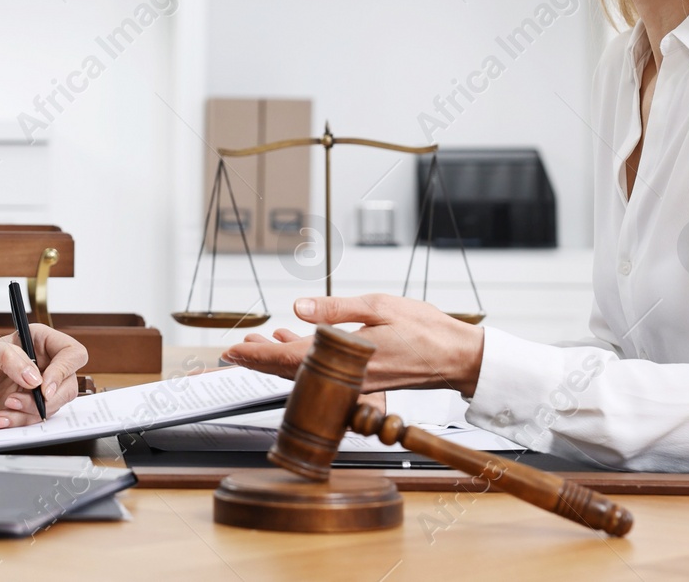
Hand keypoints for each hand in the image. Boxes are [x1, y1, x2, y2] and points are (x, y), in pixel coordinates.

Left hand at [0, 324, 89, 426]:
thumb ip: (9, 358)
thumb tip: (35, 377)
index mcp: (37, 341)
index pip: (71, 353)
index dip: (64, 370)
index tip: (43, 387)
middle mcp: (43, 364)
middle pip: (69, 383)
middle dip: (45, 398)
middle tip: (17, 401)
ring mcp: (38, 388)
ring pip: (55, 405)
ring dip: (30, 412)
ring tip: (4, 407)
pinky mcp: (30, 408)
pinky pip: (38, 420)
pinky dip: (19, 423)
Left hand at [221, 293, 484, 396]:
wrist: (457, 356)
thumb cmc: (424, 329)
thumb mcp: (378, 307)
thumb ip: (336, 310)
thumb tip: (298, 309)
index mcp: (348, 358)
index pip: (291, 359)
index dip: (258, 356)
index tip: (232, 351)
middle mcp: (347, 377)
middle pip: (290, 372)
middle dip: (259, 361)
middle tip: (231, 353)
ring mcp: (354, 382)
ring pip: (305, 374)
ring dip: (278, 359)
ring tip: (255, 344)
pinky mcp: (362, 381)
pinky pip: (323, 373)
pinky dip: (303, 359)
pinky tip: (294, 340)